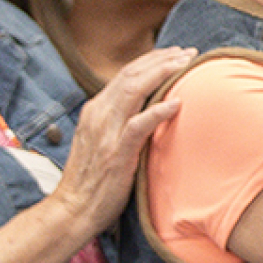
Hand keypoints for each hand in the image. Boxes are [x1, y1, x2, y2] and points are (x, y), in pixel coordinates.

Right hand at [48, 45, 195, 236]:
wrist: (73, 209)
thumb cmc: (94, 179)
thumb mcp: (103, 141)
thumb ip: (120, 122)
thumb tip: (150, 108)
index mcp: (96, 111)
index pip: (126, 75)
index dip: (152, 61)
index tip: (177, 54)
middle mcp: (98, 116)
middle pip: (131, 76)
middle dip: (162, 60)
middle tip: (189, 53)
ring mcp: (106, 134)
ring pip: (133, 91)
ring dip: (162, 74)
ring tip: (187, 65)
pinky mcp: (115, 154)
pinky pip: (137, 126)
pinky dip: (157, 112)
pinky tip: (177, 103)